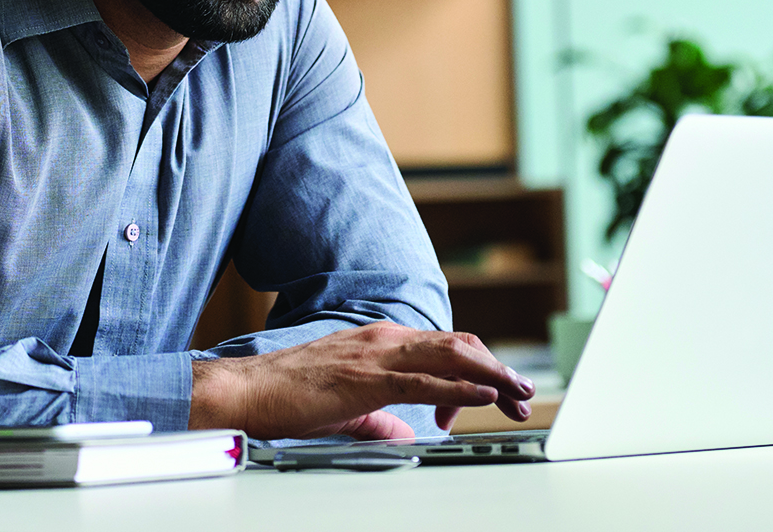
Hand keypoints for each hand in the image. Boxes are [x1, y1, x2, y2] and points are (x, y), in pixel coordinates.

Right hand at [188, 321, 534, 440]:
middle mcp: (385, 339)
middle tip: (523, 393)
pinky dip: (460, 386)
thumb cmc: (289, 395)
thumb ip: (380, 417)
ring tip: (518, 391)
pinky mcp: (367, 378)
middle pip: (458, 347)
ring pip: (450, 356)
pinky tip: (483, 395)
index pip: (444, 348)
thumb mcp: (347, 407)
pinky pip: (424, 380)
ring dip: (490, 374)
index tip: (496, 395)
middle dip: (496, 369)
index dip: (477, 369)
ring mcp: (377, 354)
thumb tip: (405, 433)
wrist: (248, 390)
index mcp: (381, 342)